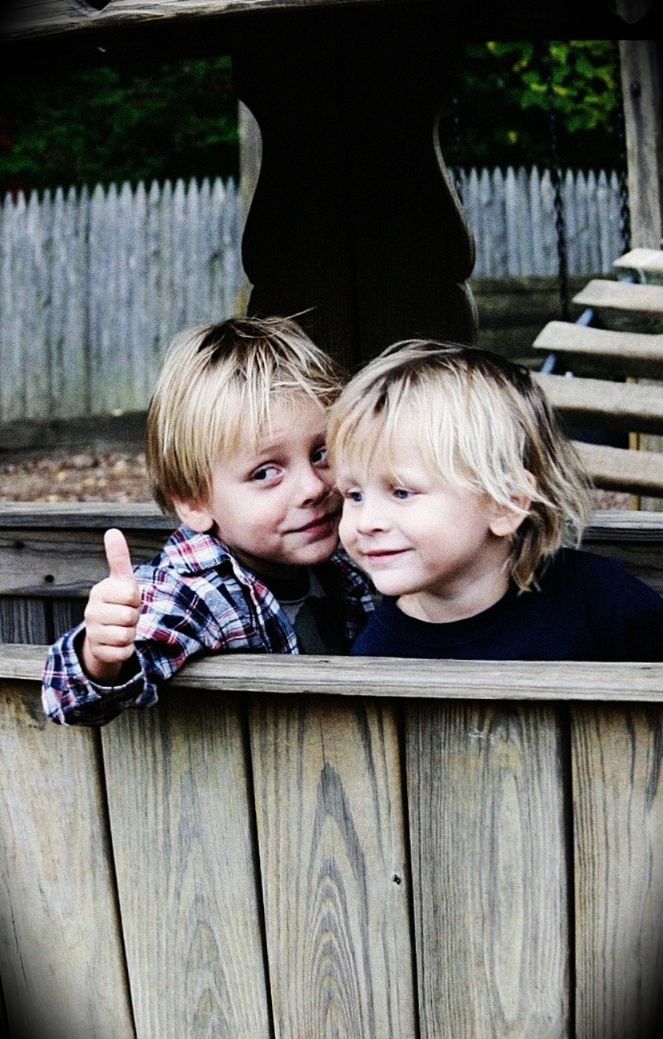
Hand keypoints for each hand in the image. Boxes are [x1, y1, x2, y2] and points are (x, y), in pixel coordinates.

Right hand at [82, 528, 140, 683]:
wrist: (105, 633)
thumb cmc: (118, 602)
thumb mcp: (122, 580)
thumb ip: (119, 557)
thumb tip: (112, 531)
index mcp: (98, 592)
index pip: (132, 595)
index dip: (136, 599)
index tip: (127, 600)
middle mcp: (91, 612)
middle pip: (131, 617)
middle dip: (134, 618)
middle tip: (125, 616)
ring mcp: (92, 633)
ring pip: (128, 635)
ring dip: (131, 634)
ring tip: (122, 628)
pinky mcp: (98, 652)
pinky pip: (124, 652)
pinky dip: (127, 649)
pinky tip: (118, 643)